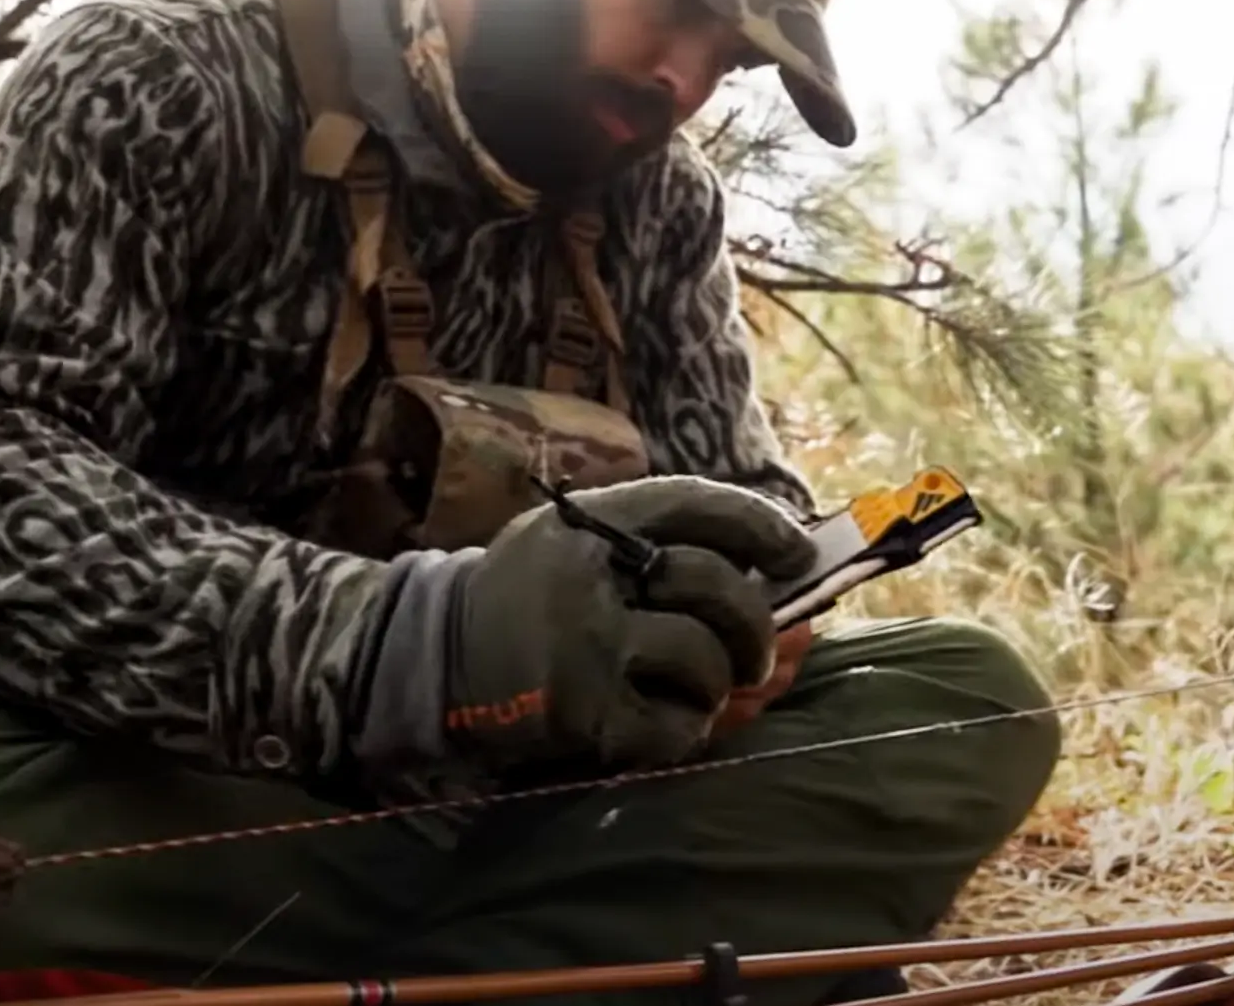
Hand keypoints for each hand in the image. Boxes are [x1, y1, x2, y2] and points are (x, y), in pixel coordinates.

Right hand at [439, 477, 816, 775]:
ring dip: (718, 680)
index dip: (762, 524)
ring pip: (703, 657)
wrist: (435, 656)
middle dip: (754, 621)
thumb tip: (770, 567)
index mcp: (592, 521)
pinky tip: (666, 722)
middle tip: (755, 651)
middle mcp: (589, 576)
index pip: (699, 503)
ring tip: (700, 688)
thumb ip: (652, 542)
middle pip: (716, 583)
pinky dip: (686, 729)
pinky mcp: (581, 711)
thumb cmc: (529, 595)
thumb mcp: (574, 542)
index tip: (798, 552)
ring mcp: (584, 645)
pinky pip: (674, 727)